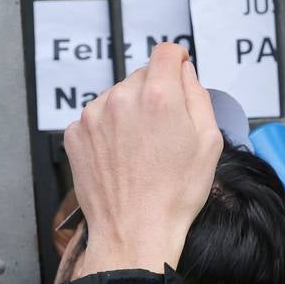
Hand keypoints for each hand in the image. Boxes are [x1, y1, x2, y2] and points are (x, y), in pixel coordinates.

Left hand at [63, 43, 222, 276]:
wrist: (135, 231)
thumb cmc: (174, 193)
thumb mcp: (209, 141)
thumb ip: (198, 96)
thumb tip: (186, 73)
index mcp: (158, 96)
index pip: (166, 52)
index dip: (177, 61)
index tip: (179, 72)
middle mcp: (121, 98)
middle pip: (142, 75)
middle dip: (155, 93)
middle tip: (163, 130)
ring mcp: (93, 115)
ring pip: (117, 96)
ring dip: (129, 111)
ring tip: (140, 149)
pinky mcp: (75, 134)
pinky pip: (97, 118)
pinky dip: (108, 130)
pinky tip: (120, 156)